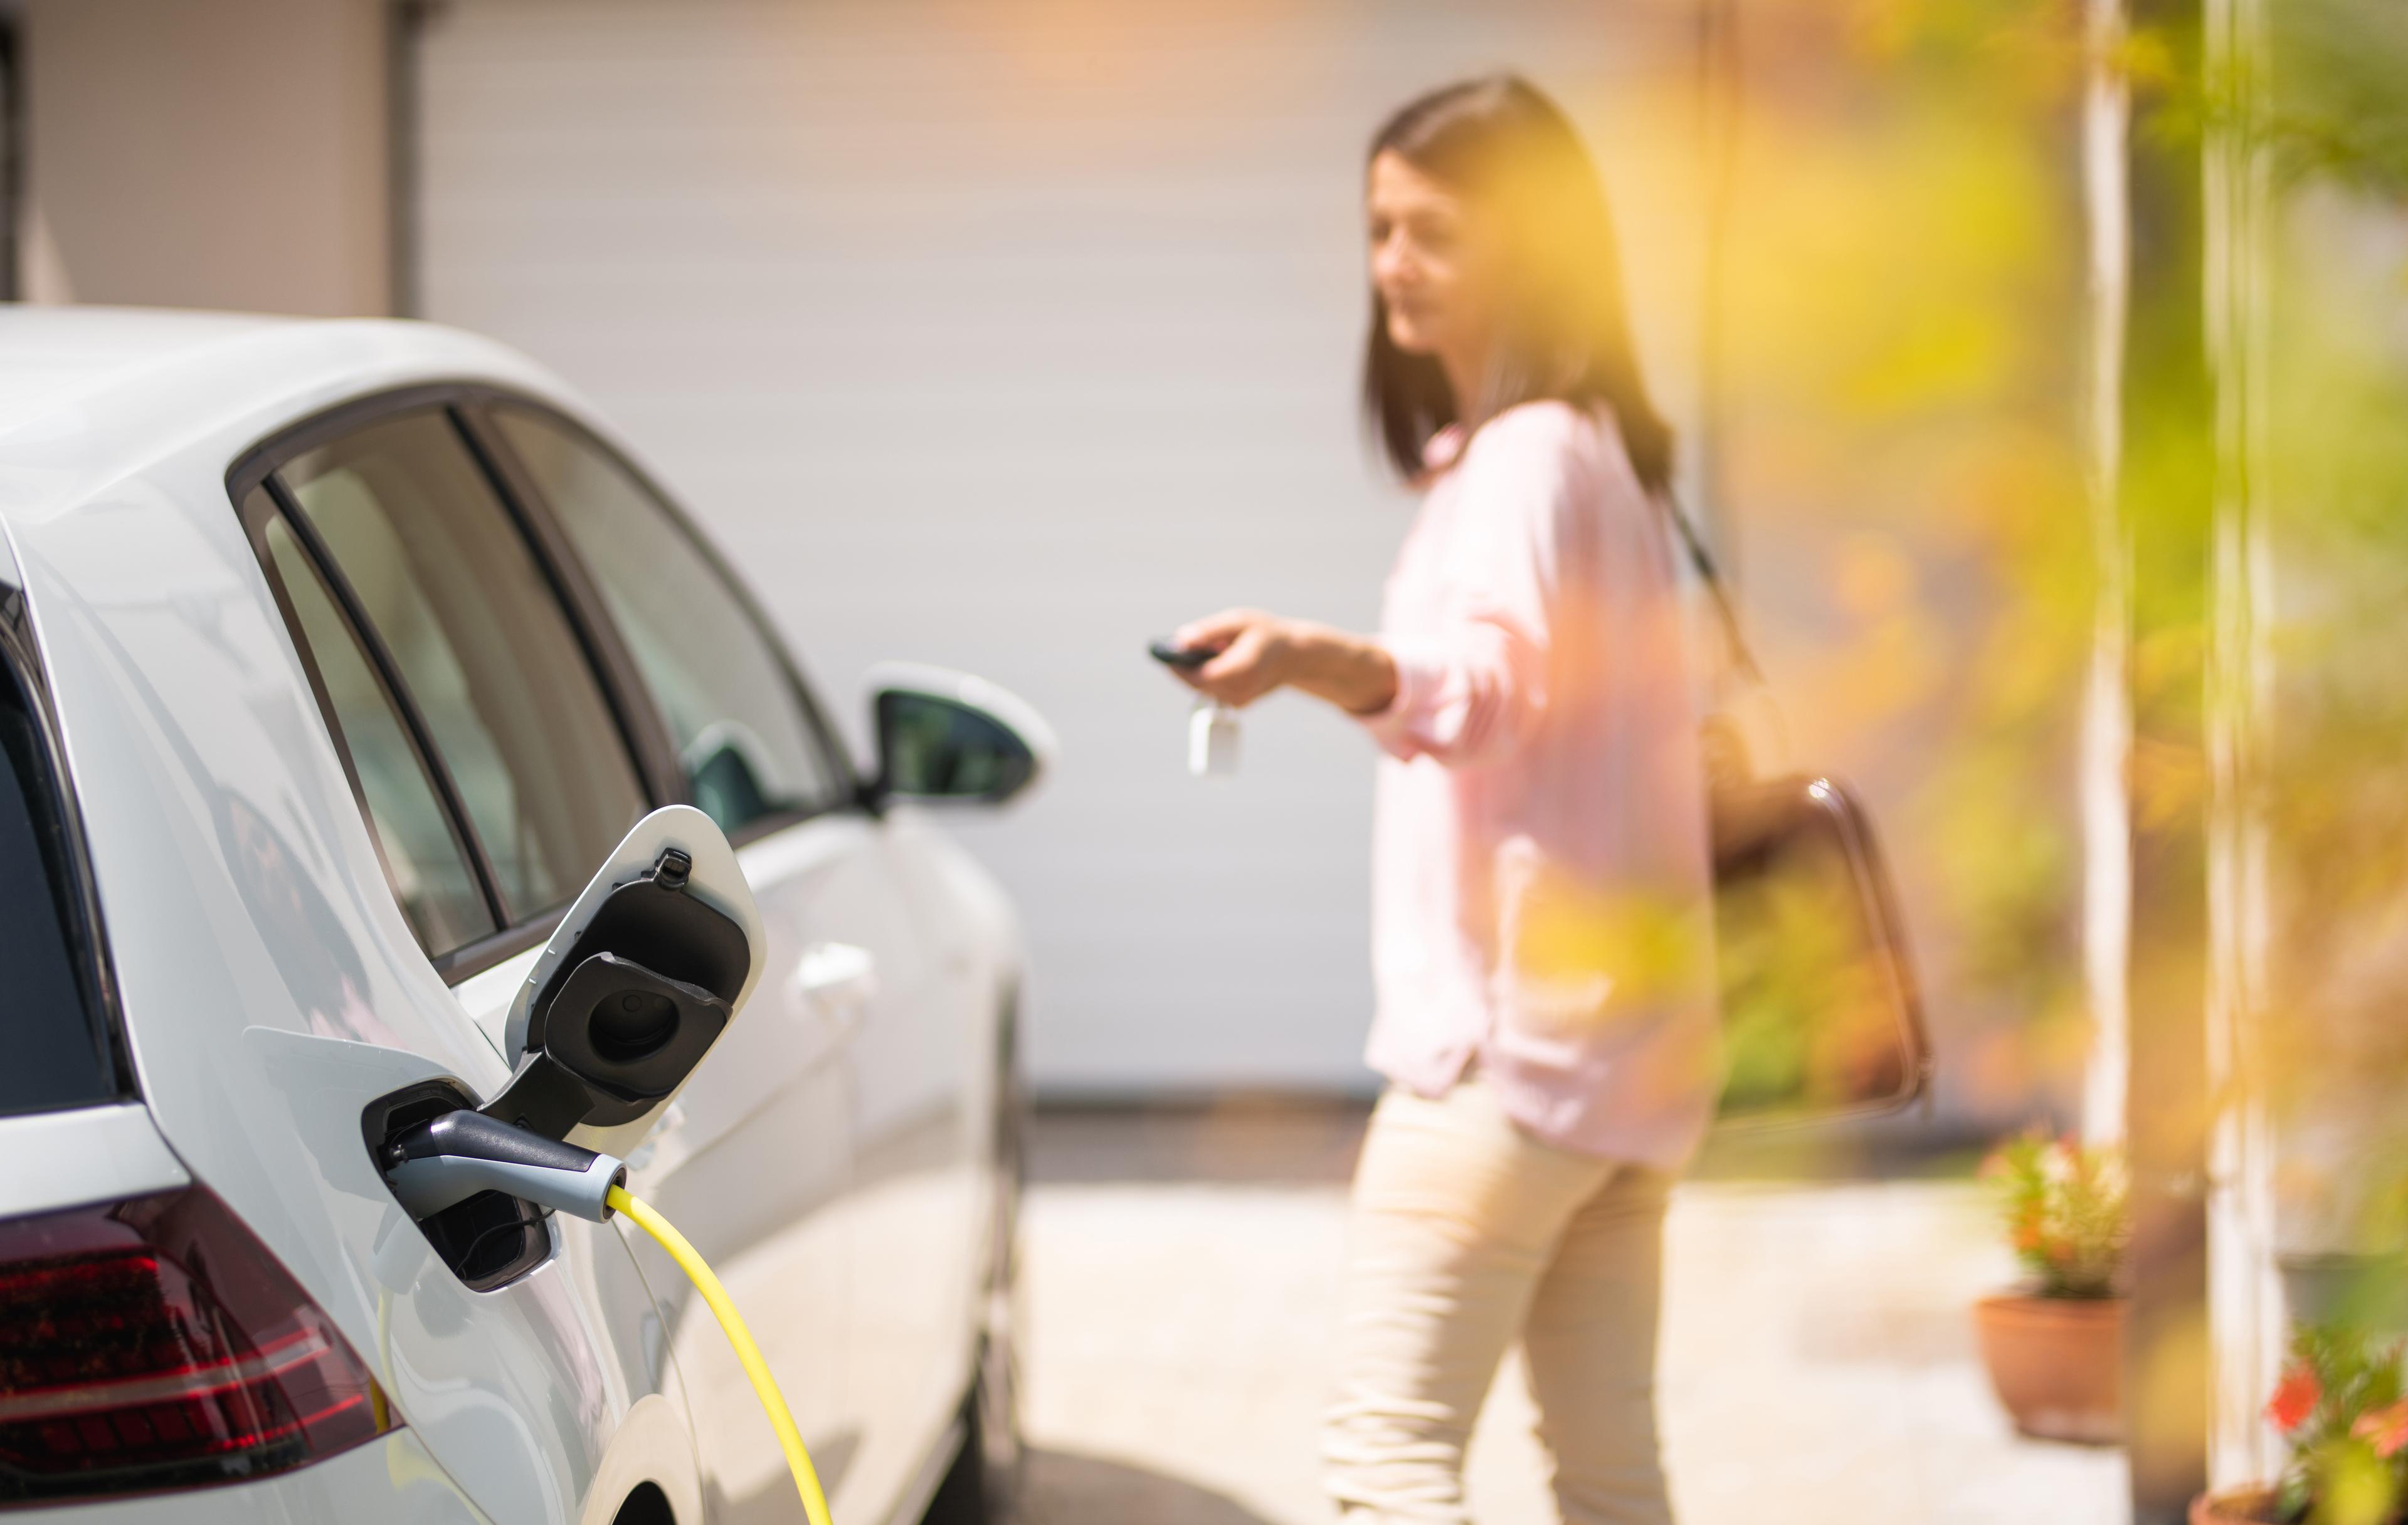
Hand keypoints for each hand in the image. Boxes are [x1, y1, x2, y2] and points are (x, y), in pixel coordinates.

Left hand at [1168, 609, 1295, 707]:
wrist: (1293, 655)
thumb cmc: (1266, 633)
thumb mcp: (1238, 621)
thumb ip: (1209, 631)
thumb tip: (1179, 640)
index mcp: (1244, 668)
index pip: (1201, 677)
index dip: (1179, 667)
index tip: (1166, 652)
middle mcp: (1242, 690)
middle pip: (1198, 684)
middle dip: (1183, 667)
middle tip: (1175, 647)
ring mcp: (1240, 701)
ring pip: (1202, 689)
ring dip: (1194, 671)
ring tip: (1202, 651)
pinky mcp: (1238, 704)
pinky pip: (1210, 691)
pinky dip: (1206, 677)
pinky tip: (1214, 661)